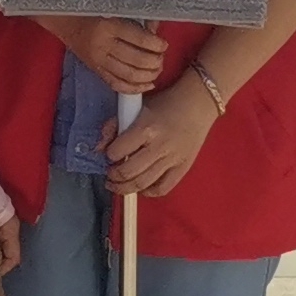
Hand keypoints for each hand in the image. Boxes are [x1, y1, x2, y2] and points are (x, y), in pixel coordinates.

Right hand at [42, 13, 167, 94]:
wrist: (67, 23)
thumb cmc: (94, 13)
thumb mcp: (115, 10)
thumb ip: (138, 20)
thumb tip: (157, 31)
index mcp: (108, 26)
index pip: (139, 39)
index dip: (156, 44)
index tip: (163, 44)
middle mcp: (102, 45)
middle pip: (137, 59)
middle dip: (155, 61)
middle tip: (161, 57)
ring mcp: (98, 61)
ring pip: (129, 75)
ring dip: (149, 75)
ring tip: (157, 70)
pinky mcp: (97, 71)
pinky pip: (118, 85)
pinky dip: (135, 88)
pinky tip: (147, 84)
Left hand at [102, 83, 213, 197]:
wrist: (198, 103)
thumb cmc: (164, 103)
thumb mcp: (136, 107)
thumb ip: (114, 126)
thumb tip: (97, 148)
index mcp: (146, 128)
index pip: (118, 151)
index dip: (108, 155)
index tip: (108, 154)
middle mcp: (159, 146)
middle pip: (128, 172)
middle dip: (113, 176)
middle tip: (109, 173)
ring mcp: (173, 159)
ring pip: (143, 184)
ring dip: (124, 188)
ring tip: (117, 184)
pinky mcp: (183, 167)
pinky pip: (163, 189)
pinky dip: (148, 192)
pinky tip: (140, 186)